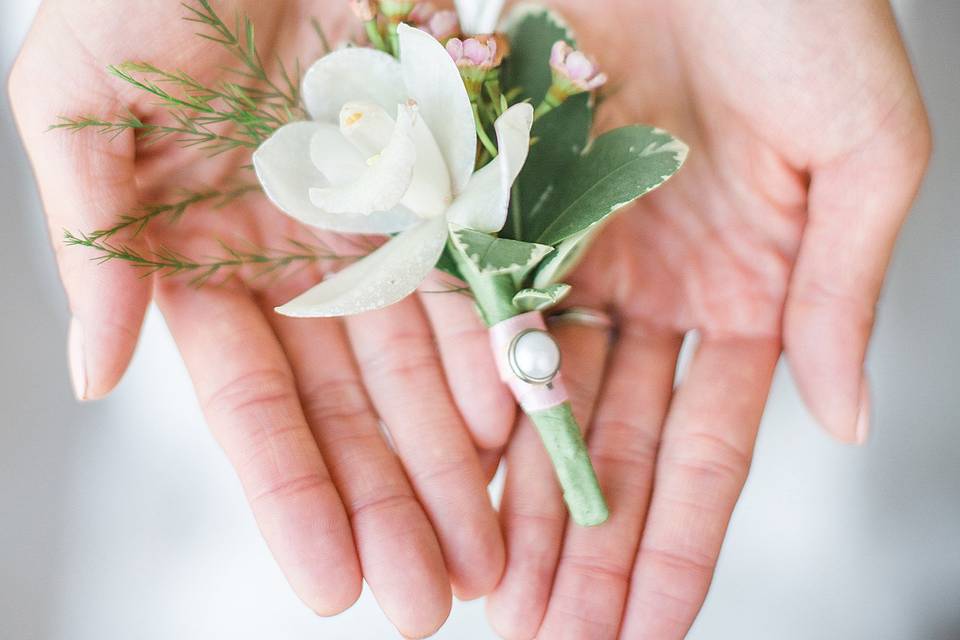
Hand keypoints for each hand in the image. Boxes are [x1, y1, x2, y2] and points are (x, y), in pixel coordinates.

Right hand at [9, 2, 514, 635]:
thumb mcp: (77, 103)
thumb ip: (93, 240)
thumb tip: (95, 370)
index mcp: (205, 266)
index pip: (255, 410)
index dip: (292, 499)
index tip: (331, 589)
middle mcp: (295, 266)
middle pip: (353, 412)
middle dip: (390, 507)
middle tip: (429, 604)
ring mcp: (370, 229)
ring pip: (419, 367)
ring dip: (456, 460)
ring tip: (488, 551)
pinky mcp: (434, 181)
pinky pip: (470, 277)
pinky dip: (492, 349)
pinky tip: (516, 423)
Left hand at [487, 1, 930, 637]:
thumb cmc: (801, 9)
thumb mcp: (862, 149)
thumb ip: (844, 290)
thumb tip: (851, 418)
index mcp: (741, 290)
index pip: (705, 449)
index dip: (678, 545)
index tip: (650, 635)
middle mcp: (648, 288)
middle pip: (607, 445)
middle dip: (584, 551)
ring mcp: (569, 249)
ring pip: (534, 401)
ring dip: (516, 501)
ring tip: (493, 596)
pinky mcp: (498, 200)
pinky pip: (471, 313)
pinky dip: (462, 394)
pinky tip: (444, 476)